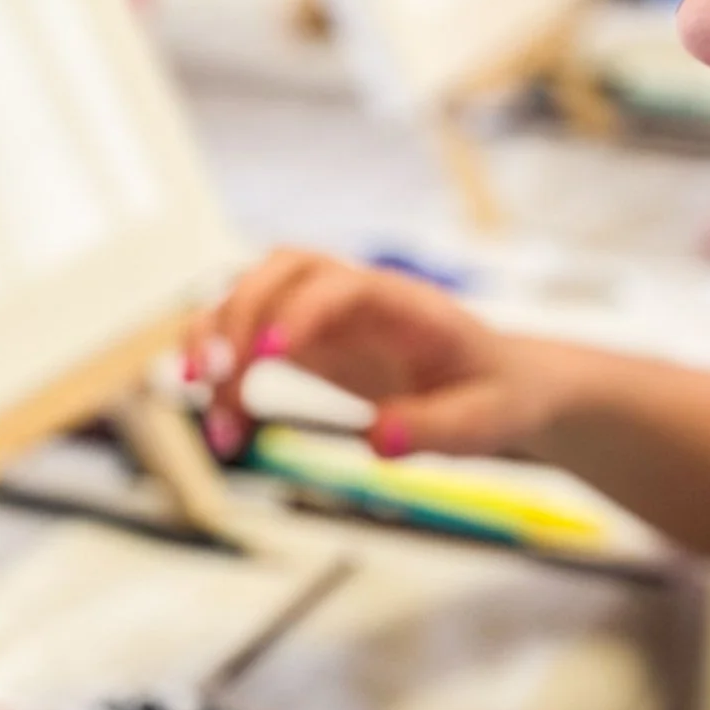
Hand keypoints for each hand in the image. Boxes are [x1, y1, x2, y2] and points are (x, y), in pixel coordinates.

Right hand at [189, 251, 574, 461]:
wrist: (494, 384)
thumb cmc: (493, 397)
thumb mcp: (484, 423)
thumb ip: (435, 429)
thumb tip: (379, 440)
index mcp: (406, 304)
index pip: (343, 284)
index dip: (300, 311)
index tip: (269, 356)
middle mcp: (355, 296)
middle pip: (281, 269)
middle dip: (237, 315)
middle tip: (216, 379)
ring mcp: (322, 312)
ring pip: (248, 294)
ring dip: (215, 343)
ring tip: (215, 415)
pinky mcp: (301, 339)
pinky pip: (243, 337)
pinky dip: (220, 372)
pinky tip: (225, 425)